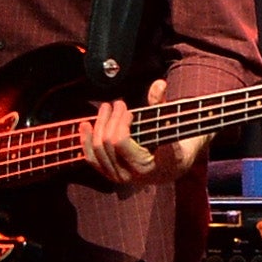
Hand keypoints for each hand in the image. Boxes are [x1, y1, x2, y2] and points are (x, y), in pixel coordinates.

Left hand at [79, 79, 205, 186]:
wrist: (173, 170)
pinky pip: (92, 159)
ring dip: (98, 126)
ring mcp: (117, 177)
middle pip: (106, 143)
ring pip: (95, 150)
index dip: (120, 122)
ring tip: (105, 108)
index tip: (128, 111)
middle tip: (118, 104)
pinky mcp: (109, 175)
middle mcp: (128, 176)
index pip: (120, 141)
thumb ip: (162, 106)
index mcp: (144, 166)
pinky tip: (86, 125)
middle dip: (110, 119)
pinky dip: (86, 141)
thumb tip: (158, 84)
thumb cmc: (175, 146)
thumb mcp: (174, 129)